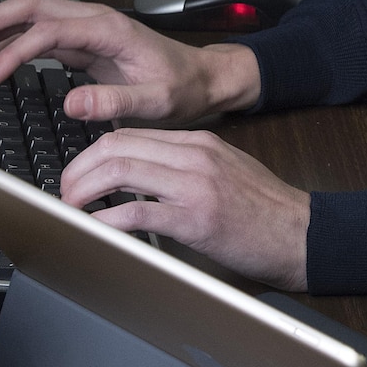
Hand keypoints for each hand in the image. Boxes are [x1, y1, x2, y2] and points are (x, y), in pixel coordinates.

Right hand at [0, 0, 260, 127]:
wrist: (203, 79)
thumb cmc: (182, 87)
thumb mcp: (155, 101)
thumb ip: (114, 101)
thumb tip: (72, 103)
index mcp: (108, 30)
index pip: (47, 30)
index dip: (14, 52)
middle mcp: (94, 22)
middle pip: (29, 8)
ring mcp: (87, 30)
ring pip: (30, 18)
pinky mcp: (84, 44)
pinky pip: (39, 35)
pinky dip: (12, 44)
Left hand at [61, 129, 309, 290]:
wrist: (301, 232)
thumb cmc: (265, 208)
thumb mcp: (224, 169)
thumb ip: (184, 166)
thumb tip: (138, 178)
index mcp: (198, 142)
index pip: (129, 134)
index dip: (91, 154)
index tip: (77, 174)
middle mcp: (194, 156)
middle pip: (116, 146)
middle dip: (78, 169)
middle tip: (65, 191)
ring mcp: (195, 185)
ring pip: (120, 170)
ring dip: (84, 190)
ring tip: (71, 208)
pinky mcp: (196, 219)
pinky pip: (137, 213)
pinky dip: (106, 221)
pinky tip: (95, 229)